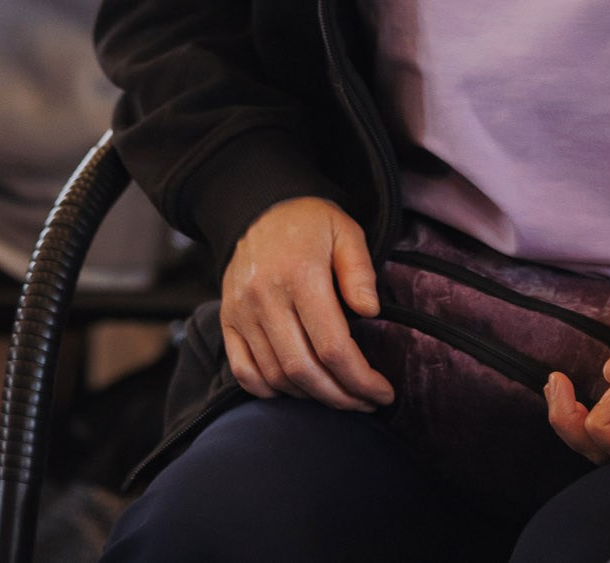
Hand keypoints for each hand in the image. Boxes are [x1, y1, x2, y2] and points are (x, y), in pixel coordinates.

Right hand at [220, 197, 394, 411]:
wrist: (259, 208)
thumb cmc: (310, 223)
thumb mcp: (346, 231)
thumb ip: (359, 270)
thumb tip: (370, 311)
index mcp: (300, 276)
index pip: (332, 346)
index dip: (360, 379)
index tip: (382, 392)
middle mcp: (265, 297)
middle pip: (303, 370)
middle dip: (341, 396)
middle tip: (365, 402)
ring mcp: (241, 312)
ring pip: (276, 376)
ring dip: (311, 397)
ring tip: (339, 396)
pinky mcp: (227, 320)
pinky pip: (243, 371)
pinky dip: (270, 391)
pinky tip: (297, 391)